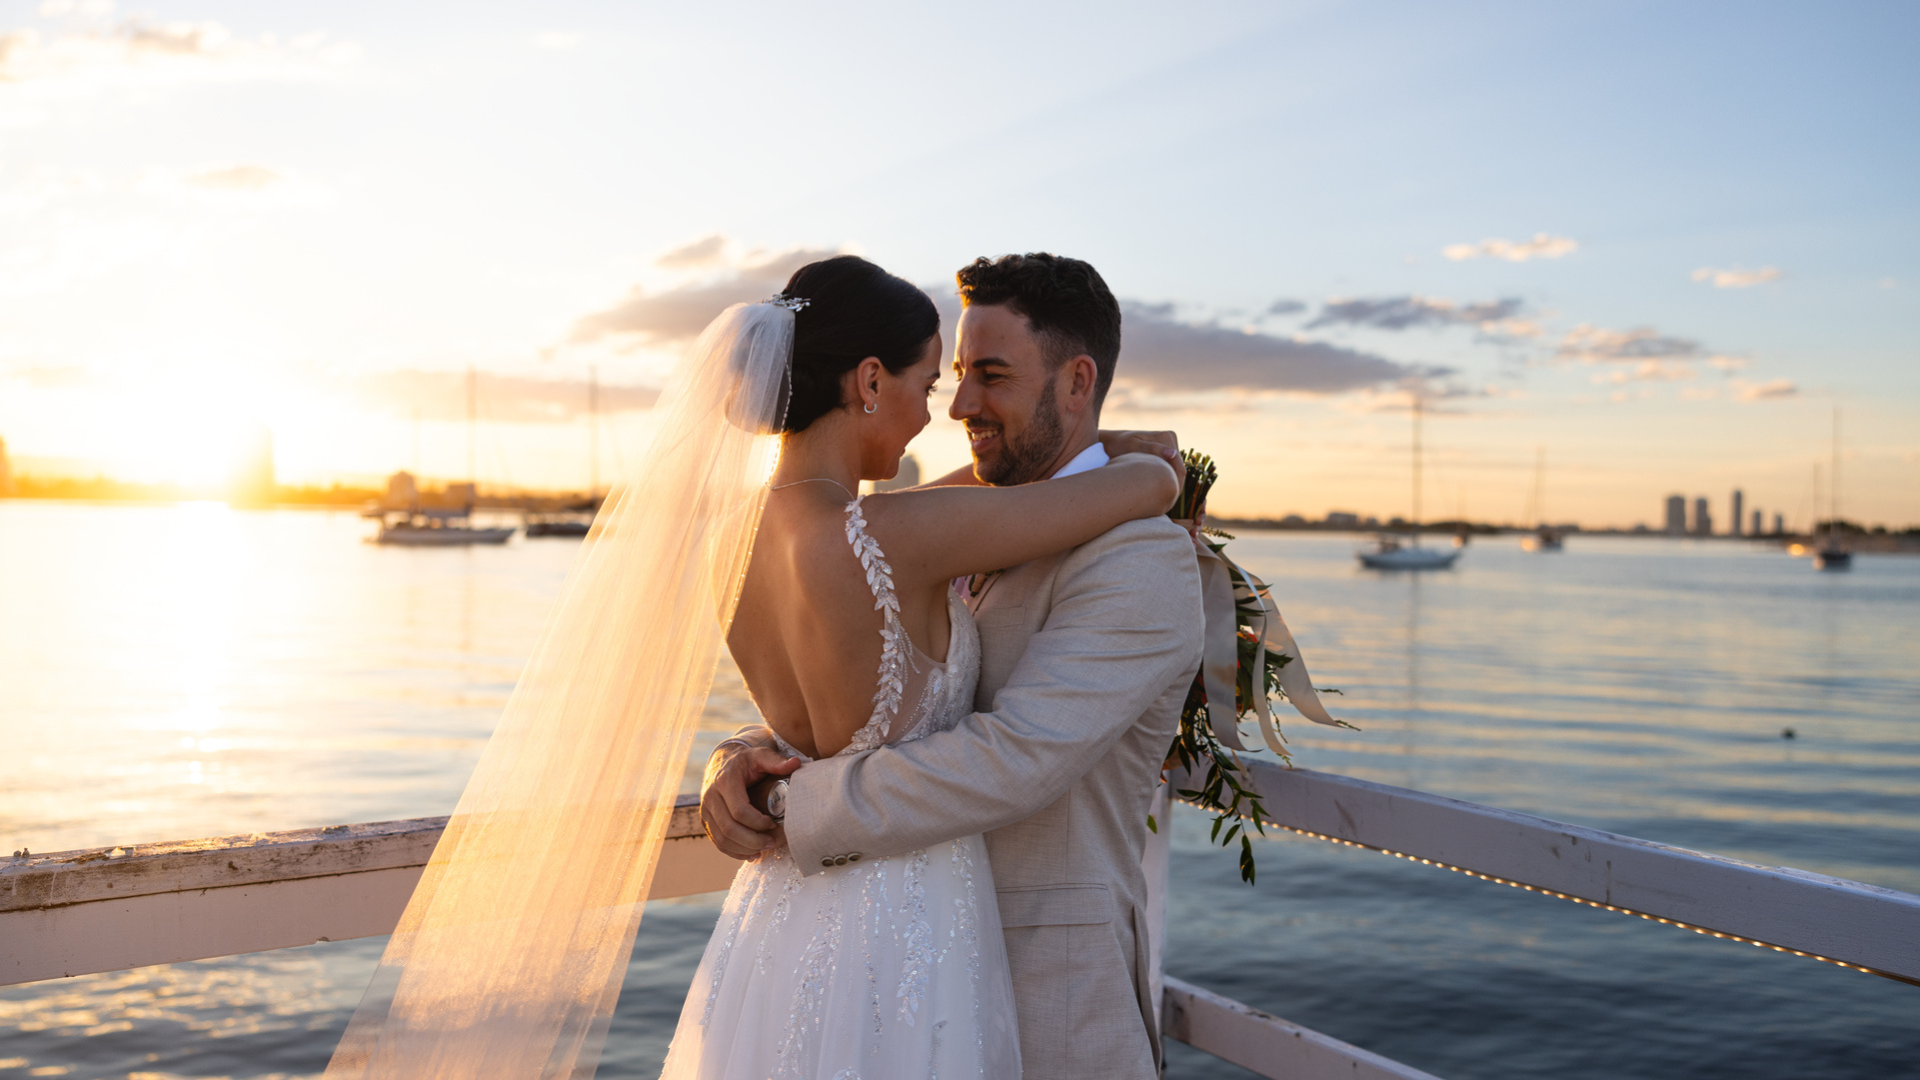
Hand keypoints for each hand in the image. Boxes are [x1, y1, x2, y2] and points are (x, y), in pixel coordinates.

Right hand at [701, 744, 802, 858]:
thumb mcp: (760, 756)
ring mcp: (706, 810)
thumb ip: (777, 761)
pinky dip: (734, 852)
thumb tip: (796, 764)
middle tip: (771, 842)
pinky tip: (752, 853)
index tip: (773, 823)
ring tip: (764, 848)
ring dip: (744, 849)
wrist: (722, 762)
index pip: (739, 810)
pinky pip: (717, 842)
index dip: (758, 822)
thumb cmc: (745, 761)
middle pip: (729, 829)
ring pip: (722, 839)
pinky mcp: (706, 820)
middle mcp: (711, 796)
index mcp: (725, 781)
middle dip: (753, 840)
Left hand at [1099, 429, 1184, 487]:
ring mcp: (1167, 445)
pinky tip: (1148, 485)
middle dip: (1168, 481)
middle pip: (1177, 468)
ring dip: (1164, 480)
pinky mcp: (1163, 452)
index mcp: (1167, 437)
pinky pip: (1166, 468)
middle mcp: (1170, 439)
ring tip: (1150, 491)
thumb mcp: (1133, 448)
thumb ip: (1153, 449)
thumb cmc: (1118, 445)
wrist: (1108, 443)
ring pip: (1172, 470)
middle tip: (1153, 496)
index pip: (1178, 466)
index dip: (1172, 482)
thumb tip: (1172, 454)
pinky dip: (1159, 476)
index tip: (1159, 495)